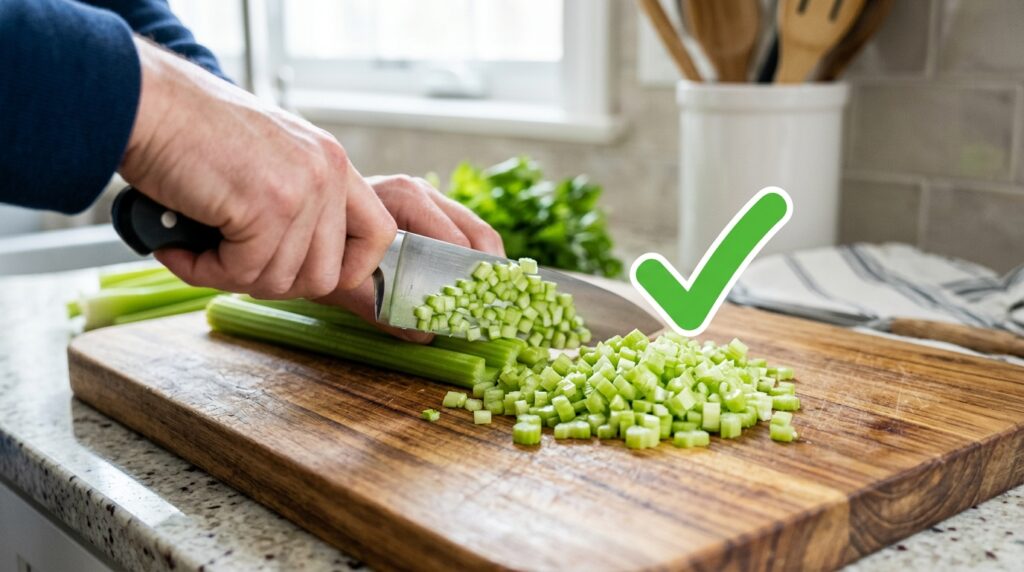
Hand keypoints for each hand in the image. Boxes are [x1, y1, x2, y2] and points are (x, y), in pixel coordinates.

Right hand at [120, 38, 396, 298]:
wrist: (143, 102)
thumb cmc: (189, 133)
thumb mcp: (269, 159)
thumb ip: (297, 203)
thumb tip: (301, 269)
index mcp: (334, 162)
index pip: (380, 236)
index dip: (347, 269)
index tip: (303, 271)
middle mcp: (328, 173)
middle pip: (326, 276)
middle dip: (273, 282)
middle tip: (230, 262)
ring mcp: (302, 190)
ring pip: (280, 281)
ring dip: (231, 276)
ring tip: (197, 246)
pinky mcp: (267, 206)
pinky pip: (242, 273)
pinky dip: (203, 270)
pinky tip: (179, 245)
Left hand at [316, 175, 504, 341]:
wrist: (299, 218)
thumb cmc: (318, 244)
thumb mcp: (339, 280)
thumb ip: (377, 307)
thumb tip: (424, 334)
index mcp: (401, 198)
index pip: (452, 237)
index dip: (467, 274)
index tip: (477, 305)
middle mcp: (419, 191)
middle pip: (474, 231)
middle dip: (487, 270)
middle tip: (493, 306)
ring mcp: (427, 198)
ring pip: (476, 231)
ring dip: (484, 266)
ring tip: (489, 300)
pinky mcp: (429, 211)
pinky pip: (464, 234)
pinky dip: (472, 260)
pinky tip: (472, 287)